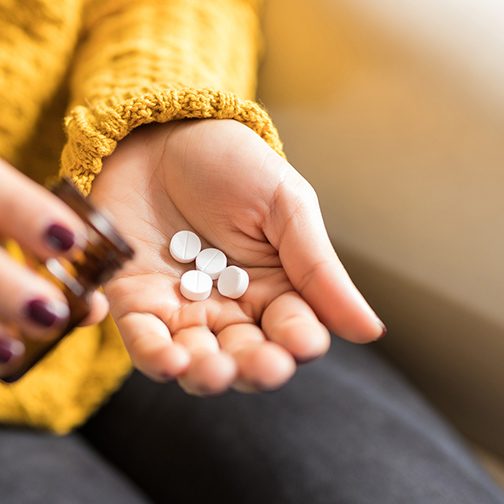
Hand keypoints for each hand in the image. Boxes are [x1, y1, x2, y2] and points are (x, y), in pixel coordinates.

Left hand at [90, 119, 383, 394]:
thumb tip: (371, 332)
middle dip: (255, 368)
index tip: (305, 344)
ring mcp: (179, 310)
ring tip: (214, 371)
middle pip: (246, 357)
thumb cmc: (230, 164)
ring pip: (197, 361)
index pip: (293, 331)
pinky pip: (144, 340)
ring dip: (207, 374)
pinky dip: (156, 357)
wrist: (158, 128)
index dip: (299, 342)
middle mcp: (229, 310)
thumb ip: (320, 270)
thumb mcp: (286, 206)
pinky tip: (171, 363)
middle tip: (263, 366)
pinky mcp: (132, 302)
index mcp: (275, 290)